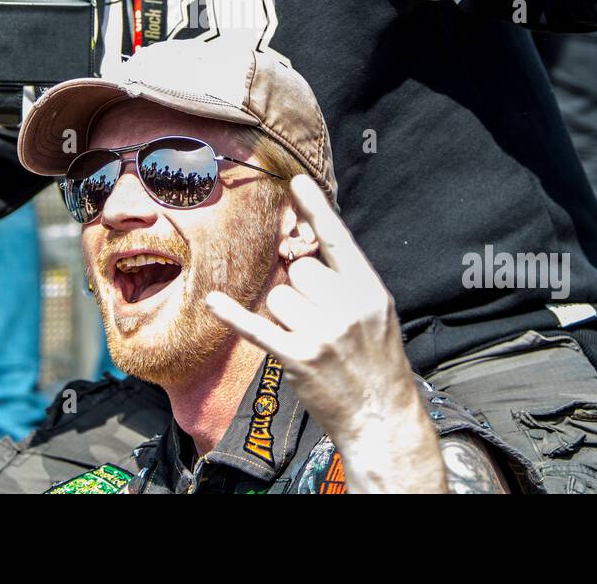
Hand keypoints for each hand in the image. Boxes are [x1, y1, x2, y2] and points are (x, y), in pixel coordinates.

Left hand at [205, 176, 426, 449]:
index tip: (296, 181)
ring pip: (280, 296)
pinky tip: (214, 302)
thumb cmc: (376, 359)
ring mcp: (323, 333)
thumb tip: (303, 245)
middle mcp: (347, 307)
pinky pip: (258, 326)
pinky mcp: (299, 357)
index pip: (337, 239)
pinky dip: (235, 315)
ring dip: (286, 314)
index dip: (315, 209)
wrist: (382, 416)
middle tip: (316, 314)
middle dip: (300, 286)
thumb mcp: (375, 311)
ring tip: (308, 336)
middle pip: (299, 268)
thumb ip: (343, 278)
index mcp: (368, 289)